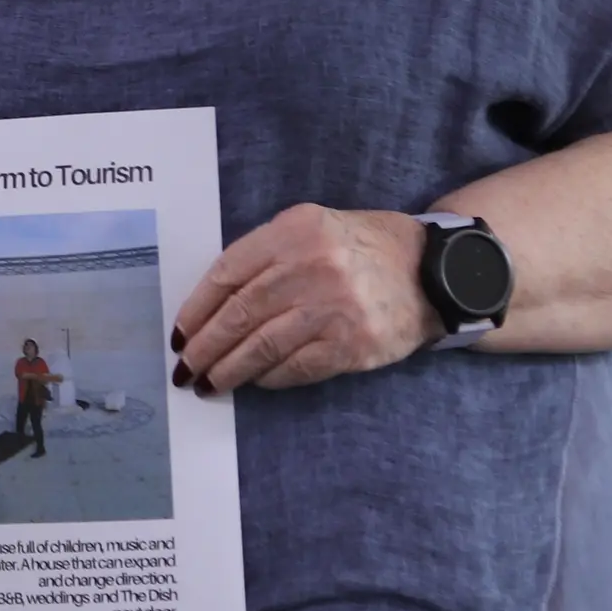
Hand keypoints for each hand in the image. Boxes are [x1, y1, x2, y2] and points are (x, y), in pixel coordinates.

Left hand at [172, 205, 435, 393]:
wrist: (432, 272)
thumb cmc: (359, 249)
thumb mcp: (310, 228)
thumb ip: (265, 254)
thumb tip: (211, 304)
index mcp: (294, 231)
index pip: (228, 273)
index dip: (197, 307)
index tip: (179, 332)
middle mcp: (313, 267)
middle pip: (240, 313)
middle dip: (205, 345)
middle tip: (184, 366)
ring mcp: (335, 309)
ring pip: (263, 346)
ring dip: (229, 369)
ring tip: (208, 383)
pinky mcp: (353, 345)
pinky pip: (296, 367)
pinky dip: (269, 377)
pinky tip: (253, 381)